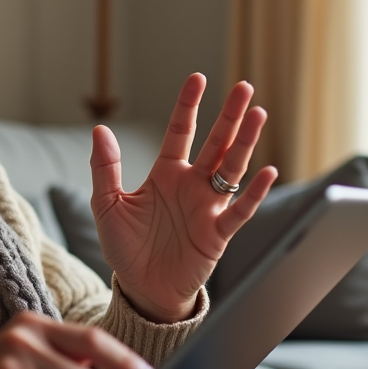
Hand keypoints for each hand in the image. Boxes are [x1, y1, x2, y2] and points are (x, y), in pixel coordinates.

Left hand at [90, 74, 277, 322]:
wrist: (142, 290)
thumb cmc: (127, 248)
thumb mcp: (107, 205)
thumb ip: (105, 168)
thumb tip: (100, 130)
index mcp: (166, 174)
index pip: (180, 132)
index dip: (189, 106)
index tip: (198, 78)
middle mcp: (192, 186)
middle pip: (216, 143)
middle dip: (230, 116)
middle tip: (245, 86)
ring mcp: (208, 208)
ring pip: (232, 169)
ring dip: (245, 143)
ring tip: (258, 114)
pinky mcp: (218, 234)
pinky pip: (239, 210)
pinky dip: (253, 193)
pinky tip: (267, 171)